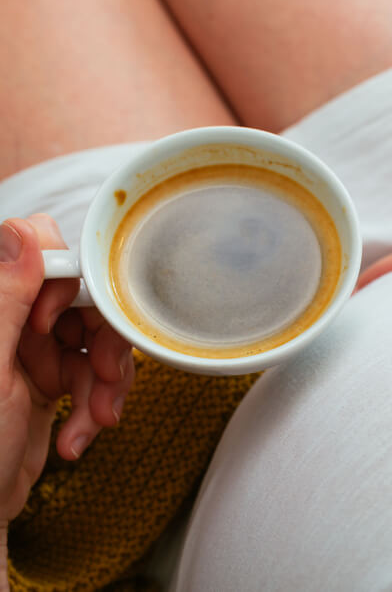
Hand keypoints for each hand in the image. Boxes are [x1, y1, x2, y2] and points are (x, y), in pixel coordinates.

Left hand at [0, 216, 133, 525]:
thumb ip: (6, 298)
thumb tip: (23, 231)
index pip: (47, 260)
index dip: (72, 287)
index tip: (64, 324)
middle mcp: (13, 323)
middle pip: (84, 303)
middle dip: (103, 344)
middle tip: (107, 376)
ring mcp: (33, 354)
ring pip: (97, 342)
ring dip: (105, 384)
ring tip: (95, 419)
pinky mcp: (51, 383)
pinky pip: (94, 377)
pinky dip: (96, 406)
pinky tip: (78, 435)